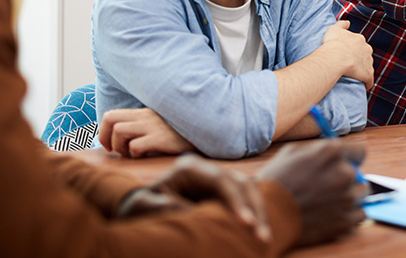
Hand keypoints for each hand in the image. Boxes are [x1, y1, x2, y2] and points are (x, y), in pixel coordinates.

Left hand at [99, 107, 195, 157]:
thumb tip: (119, 142)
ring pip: (119, 131)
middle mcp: (146, 116)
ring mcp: (154, 126)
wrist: (205, 135)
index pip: (111, 115)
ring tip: (132, 154)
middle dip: (106, 138)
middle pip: (110, 119)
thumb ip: (142, 128)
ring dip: (120, 147)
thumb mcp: (160, 127)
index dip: (104, 132)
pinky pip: (135, 145)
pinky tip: (146, 157)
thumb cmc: (181, 136)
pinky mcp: (162, 138)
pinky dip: (135, 154)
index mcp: (144, 113)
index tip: (111, 146)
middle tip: (117, 151)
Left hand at [118, 153, 270, 242]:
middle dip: (254, 209)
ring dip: (260, 212)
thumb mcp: (142, 206)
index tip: (245, 223)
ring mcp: (219, 179)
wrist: (142, 207)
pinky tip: (261, 230)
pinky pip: (248, 199)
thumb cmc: (140, 206)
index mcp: (190, 168)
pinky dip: (257, 214)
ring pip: (249, 189)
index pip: (220, 179)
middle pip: (240, 183)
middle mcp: (208, 170)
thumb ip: (159, 206)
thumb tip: (184, 211)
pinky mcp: (225, 192)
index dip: (236, 200)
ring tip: (264, 237)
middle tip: (261, 235)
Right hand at [258, 140, 367, 245]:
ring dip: (348, 196)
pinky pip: (359, 213)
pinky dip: (349, 214)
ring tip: (326, 201)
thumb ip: (318, 148)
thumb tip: (334, 147)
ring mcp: (347, 198)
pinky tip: (330, 214)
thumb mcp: (292, 153)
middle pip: (358, 174)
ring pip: (360, 194)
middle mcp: (344, 173)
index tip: (344, 164)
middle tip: (327, 186)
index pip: (360, 151)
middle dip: (345, 179)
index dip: (351, 158)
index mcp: (332, 152)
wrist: (266, 216)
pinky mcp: (346, 220)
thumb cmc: (275, 182)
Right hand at [321, 20, 374, 88]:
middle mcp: (367, 50)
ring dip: (362, 71)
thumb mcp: (334, 28)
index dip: (353, 49)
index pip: (359, 44)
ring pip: (367, 67)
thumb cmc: (333, 43)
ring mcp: (368, 63)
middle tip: (348, 64)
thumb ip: (341, 24)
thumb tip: (347, 22)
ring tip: (353, 76)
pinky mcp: (368, 75)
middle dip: (359, 59)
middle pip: (365, 55)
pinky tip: (362, 86)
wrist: (336, 57)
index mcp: (360, 40)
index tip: (345, 53)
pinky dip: (367, 83)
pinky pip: (369, 81)